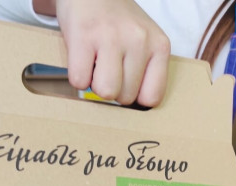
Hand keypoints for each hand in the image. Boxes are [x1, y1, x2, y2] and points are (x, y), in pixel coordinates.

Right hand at [52, 0, 169, 105]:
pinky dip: (76, 77)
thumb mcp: (144, 41)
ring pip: (106, 92)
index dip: (134, 97)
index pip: (151, 98)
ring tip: (95, 66)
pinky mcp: (84, 34)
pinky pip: (79, 80)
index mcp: (159, 46)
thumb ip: (146, 71)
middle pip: (125, 97)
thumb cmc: (117, 23)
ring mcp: (111, 36)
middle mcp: (139, 40)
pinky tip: (81, 59)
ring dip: (94, 85)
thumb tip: (133, 112)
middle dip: (113, 89)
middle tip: (107, 68)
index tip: (126, 84)